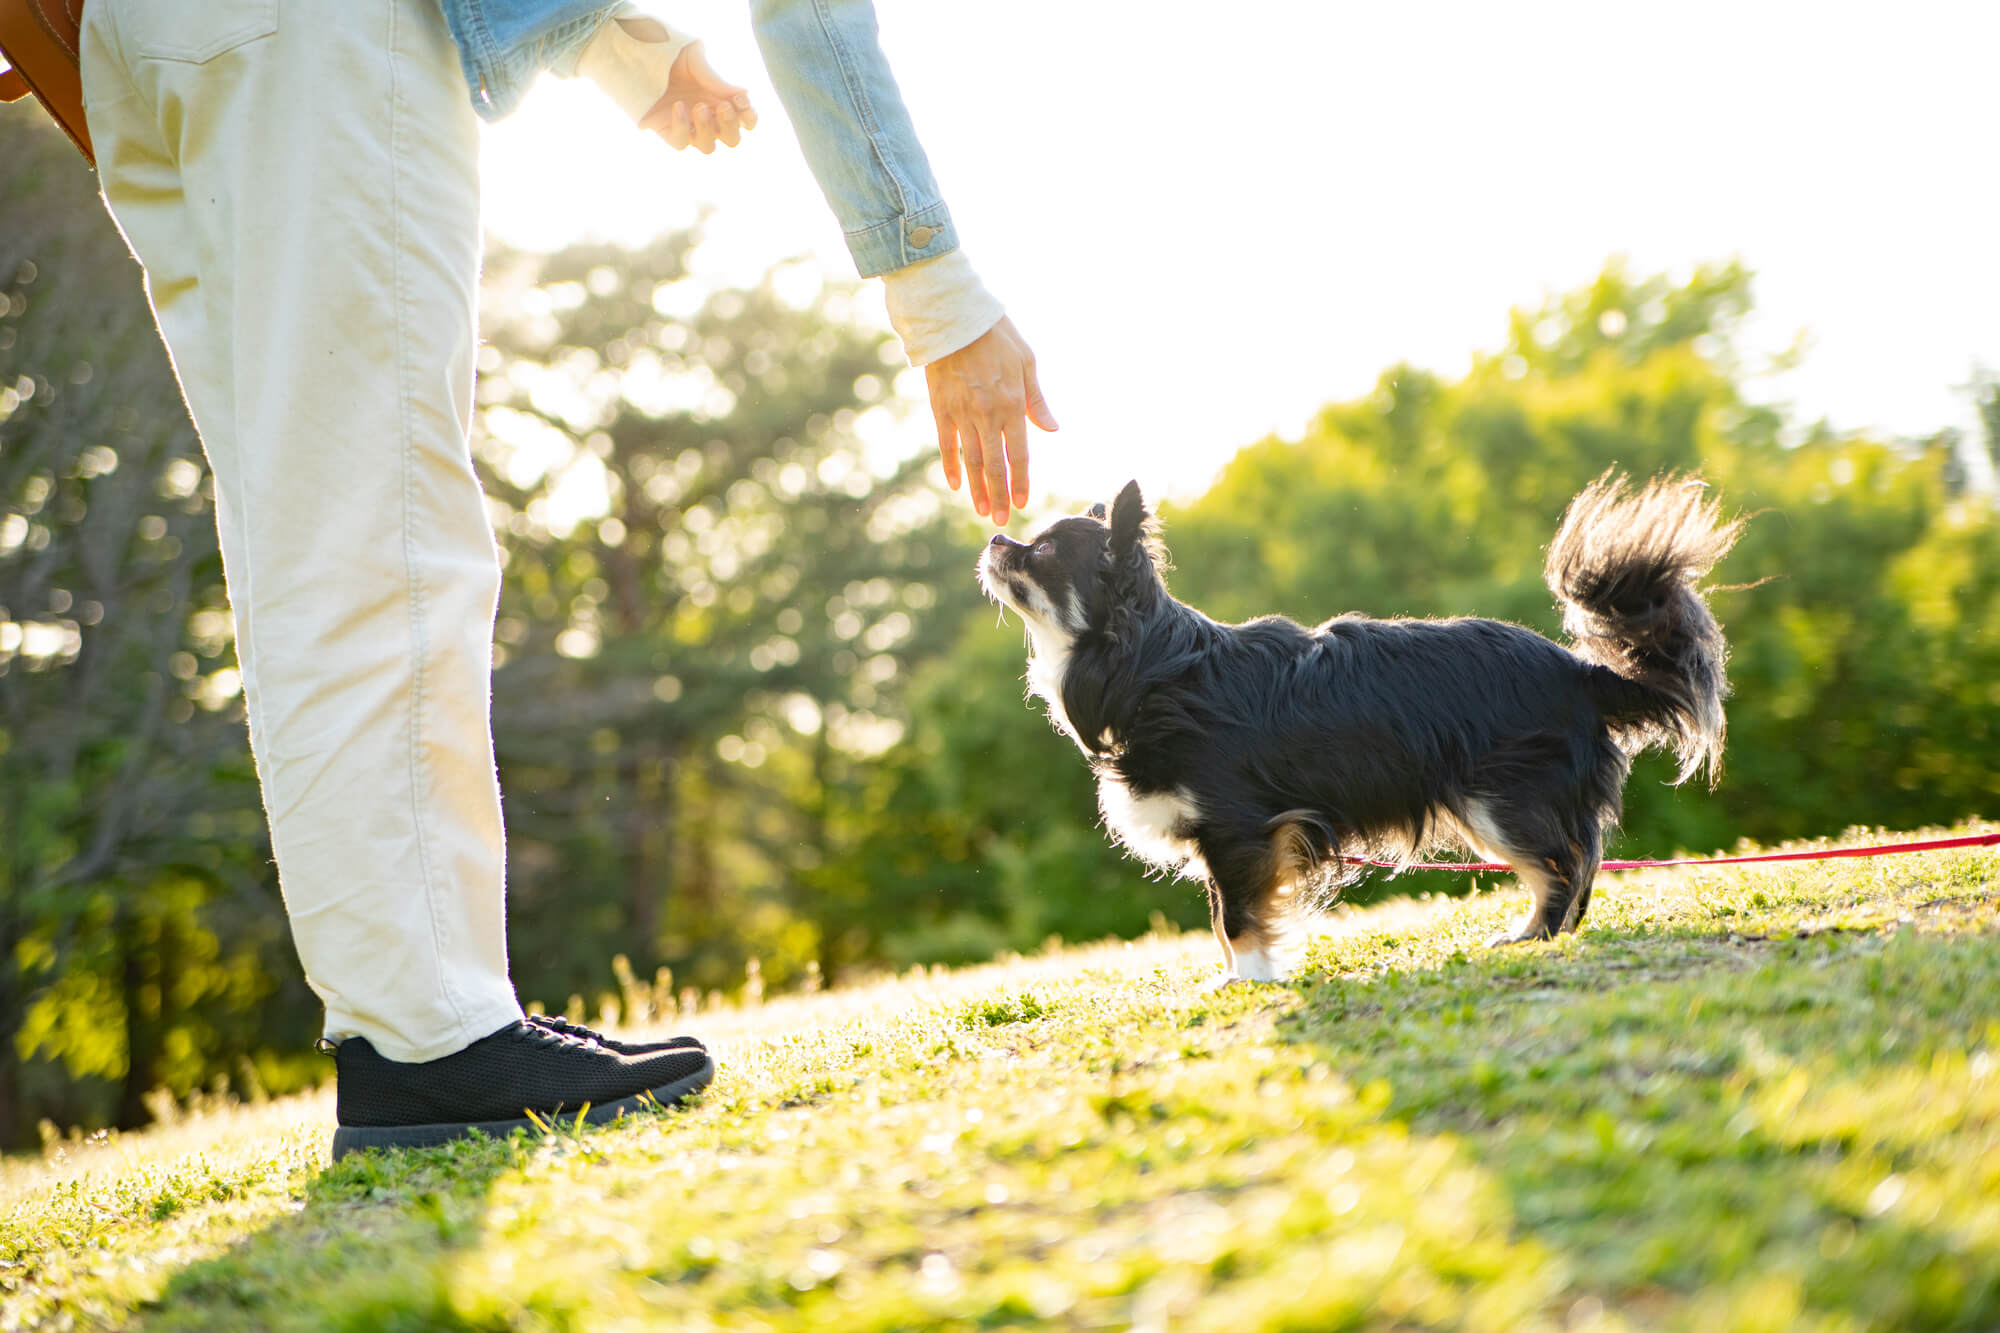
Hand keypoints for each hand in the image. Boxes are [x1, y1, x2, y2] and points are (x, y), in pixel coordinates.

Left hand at [640, 43, 756, 153]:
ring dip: (707, 129)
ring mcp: (690, 129)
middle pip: (732, 139)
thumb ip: (719, 80)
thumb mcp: (697, 61)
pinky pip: (681, 142)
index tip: (741, 101)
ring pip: (708, 147)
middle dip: (730, 125)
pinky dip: (682, 126)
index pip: (747, 121)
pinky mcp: (670, 133)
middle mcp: (710, 120)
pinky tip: (678, 107)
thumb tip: (744, 94)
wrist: (643, 58)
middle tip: (722, 106)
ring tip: (699, 107)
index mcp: (724, 103)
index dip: (749, 116)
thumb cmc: (675, 58)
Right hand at [925, 317, 1057, 525]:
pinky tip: (955, 484)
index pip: (1019, 454)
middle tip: (1002, 519)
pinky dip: (950, 466)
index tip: (1023, 502)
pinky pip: (946, 444)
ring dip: (977, 488)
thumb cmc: (997, 335)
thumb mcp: (1027, 363)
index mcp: (1012, 405)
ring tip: (983, 510)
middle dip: (999, 495)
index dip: (1021, 481)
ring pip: (970, 460)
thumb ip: (1037, 401)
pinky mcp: (940, 408)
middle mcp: (987, 415)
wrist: (955, 317)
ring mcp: (961, 413)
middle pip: (993, 465)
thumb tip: (1052, 429)